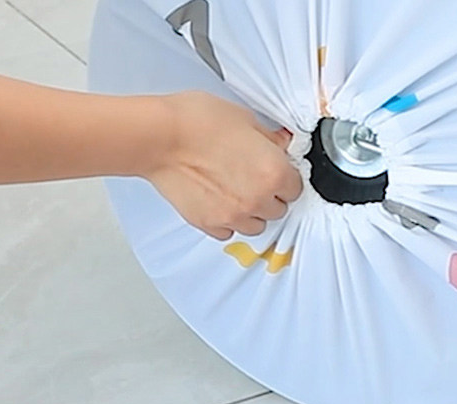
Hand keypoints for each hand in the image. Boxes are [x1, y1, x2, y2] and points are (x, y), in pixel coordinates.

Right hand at [144, 91, 302, 239]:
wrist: (160, 137)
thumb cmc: (198, 121)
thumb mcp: (245, 119)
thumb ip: (268, 140)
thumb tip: (280, 147)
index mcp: (273, 172)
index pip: (296, 188)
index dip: (285, 178)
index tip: (275, 171)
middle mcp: (257, 199)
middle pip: (278, 209)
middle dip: (269, 195)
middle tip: (252, 177)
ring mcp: (233, 215)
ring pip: (256, 226)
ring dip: (251, 212)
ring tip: (235, 191)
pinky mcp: (209, 224)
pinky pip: (228, 231)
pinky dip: (227, 220)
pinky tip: (218, 200)